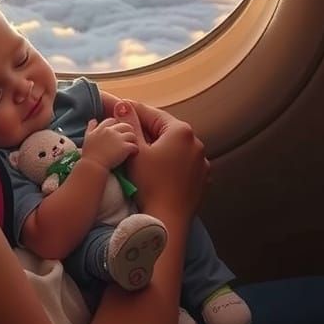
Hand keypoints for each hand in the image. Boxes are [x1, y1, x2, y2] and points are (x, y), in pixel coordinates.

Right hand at [81, 117, 138, 170]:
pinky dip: (135, 150)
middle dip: (127, 131)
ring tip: (132, 146)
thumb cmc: (89, 154)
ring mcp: (119, 139)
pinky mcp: (125, 147)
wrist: (93, 166)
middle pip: (125, 125)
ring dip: (133, 140)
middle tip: (128, 139)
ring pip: (132, 134)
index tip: (117, 133)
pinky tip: (134, 153)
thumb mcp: (87, 137)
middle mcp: (111, 131)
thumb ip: (91, 127)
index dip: (116, 126)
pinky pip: (135, 145)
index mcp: (102, 128)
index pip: (113, 121)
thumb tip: (94, 120)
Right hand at [123, 102, 208, 219]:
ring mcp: (202, 161)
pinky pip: (184, 163)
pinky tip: (159, 171)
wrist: (168, 220)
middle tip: (128, 132)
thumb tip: (123, 104)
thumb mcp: (135, 151)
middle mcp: (196, 142)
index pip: (152, 114)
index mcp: (180, 131)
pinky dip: (172, 163)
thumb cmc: (149, 183)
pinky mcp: (203, 178)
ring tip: (142, 153)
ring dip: (161, 146)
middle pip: (166, 130)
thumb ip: (130, 124)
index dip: (133, 111)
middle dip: (147, 130)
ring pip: (176, 147)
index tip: (120, 108)